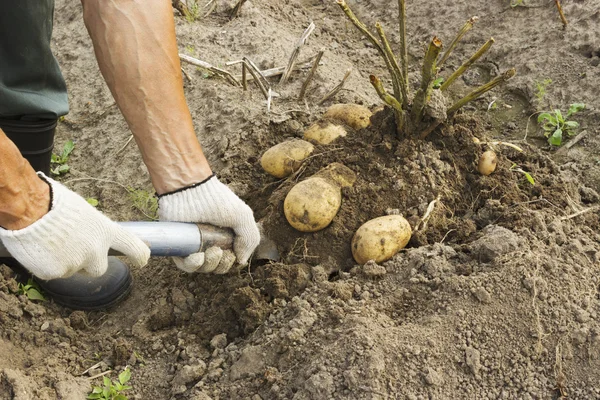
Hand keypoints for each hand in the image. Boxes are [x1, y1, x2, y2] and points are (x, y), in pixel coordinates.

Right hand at [0, 174, 150, 279]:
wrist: (29, 210)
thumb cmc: (54, 202)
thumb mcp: (83, 212)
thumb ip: (92, 229)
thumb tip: (91, 236)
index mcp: (105, 231)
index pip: (132, 246)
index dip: (139, 255)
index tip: (143, 260)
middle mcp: (96, 250)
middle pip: (99, 268)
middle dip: (88, 263)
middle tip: (72, 249)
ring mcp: (77, 263)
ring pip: (73, 270)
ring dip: (65, 261)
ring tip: (51, 242)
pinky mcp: (57, 273)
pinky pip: (54, 273)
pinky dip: (47, 264)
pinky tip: (41, 249)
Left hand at [158, 175, 259, 272]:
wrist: (190, 191)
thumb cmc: (217, 201)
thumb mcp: (242, 217)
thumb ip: (250, 239)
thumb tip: (241, 261)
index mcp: (226, 236)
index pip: (231, 259)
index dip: (233, 262)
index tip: (233, 253)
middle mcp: (210, 242)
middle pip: (218, 267)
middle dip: (222, 265)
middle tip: (220, 251)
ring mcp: (194, 245)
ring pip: (203, 268)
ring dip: (210, 265)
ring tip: (211, 251)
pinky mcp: (179, 245)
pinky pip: (186, 266)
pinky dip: (193, 266)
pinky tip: (197, 257)